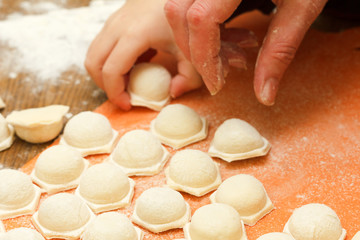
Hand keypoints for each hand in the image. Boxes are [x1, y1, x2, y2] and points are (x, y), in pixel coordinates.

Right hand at [85, 0, 201, 109]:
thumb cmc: (186, 19)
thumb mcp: (193, 52)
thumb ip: (189, 78)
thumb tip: (172, 94)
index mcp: (134, 34)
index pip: (111, 70)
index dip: (115, 93)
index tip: (129, 105)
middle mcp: (117, 26)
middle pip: (93, 63)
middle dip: (105, 86)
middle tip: (124, 96)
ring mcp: (114, 21)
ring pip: (94, 54)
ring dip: (105, 74)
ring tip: (129, 83)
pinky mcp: (115, 20)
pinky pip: (101, 46)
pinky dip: (109, 61)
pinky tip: (133, 65)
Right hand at [164, 0, 327, 104]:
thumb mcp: (302, 7)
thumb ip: (280, 51)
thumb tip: (264, 96)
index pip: (201, 19)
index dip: (204, 57)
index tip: (217, 84)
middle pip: (178, 14)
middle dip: (195, 52)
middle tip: (222, 73)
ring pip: (178, 8)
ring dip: (198, 40)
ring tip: (234, 54)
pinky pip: (190, 3)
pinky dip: (203, 26)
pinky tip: (230, 36)